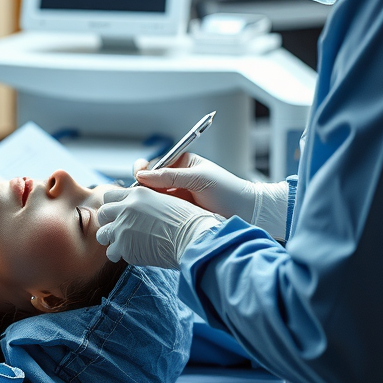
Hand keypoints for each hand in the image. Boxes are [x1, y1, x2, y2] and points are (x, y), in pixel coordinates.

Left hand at [95, 186, 220, 267]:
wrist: (194, 237)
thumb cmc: (188, 220)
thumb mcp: (166, 200)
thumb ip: (147, 202)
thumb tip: (140, 209)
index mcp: (137, 193)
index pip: (110, 195)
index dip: (114, 205)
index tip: (119, 213)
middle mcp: (126, 208)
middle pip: (102, 213)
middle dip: (108, 222)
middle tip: (119, 229)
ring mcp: (123, 227)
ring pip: (102, 233)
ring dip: (111, 239)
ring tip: (122, 244)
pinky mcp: (124, 247)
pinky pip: (111, 252)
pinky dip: (119, 255)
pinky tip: (131, 255)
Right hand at [134, 154, 289, 239]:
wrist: (245, 212)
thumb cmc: (228, 190)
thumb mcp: (198, 178)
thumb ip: (170, 176)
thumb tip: (141, 175)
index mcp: (182, 164)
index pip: (155, 164)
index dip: (143, 169)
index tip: (138, 176)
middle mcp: (176, 180)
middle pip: (150, 182)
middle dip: (140, 188)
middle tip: (136, 196)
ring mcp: (176, 197)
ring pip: (152, 198)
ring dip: (145, 202)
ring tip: (140, 208)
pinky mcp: (178, 214)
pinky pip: (159, 211)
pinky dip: (152, 213)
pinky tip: (148, 217)